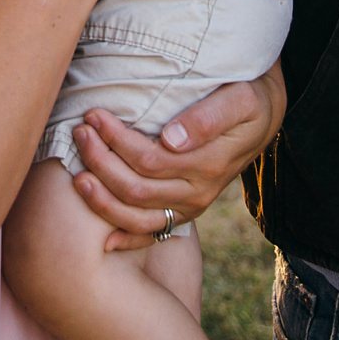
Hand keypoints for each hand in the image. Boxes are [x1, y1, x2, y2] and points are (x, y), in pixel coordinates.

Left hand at [69, 66, 286, 250]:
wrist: (262, 119)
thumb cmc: (246, 100)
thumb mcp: (240, 99)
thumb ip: (208, 117)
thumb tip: (171, 138)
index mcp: (209, 164)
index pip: (150, 159)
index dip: (117, 141)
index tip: (94, 114)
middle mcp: (198, 193)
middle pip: (136, 188)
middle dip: (101, 162)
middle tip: (79, 132)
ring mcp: (190, 208)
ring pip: (137, 215)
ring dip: (102, 199)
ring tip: (76, 173)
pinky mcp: (184, 213)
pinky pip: (152, 234)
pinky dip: (127, 240)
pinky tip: (103, 240)